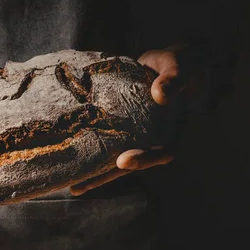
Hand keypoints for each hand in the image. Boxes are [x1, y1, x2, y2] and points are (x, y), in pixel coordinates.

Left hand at [70, 47, 190, 195]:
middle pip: (130, 163)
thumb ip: (173, 80)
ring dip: (94, 171)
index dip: (144, 159)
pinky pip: (105, 140)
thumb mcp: (178, 67)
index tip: (123, 161)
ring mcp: (134, 133)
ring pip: (114, 156)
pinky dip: (90, 149)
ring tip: (71, 184)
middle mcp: (151, 136)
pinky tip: (71, 157)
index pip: (161, 152)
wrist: (166, 63)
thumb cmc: (178, 65)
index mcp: (170, 130)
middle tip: (80, 186)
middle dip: (106, 176)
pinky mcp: (119, 125)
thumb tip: (160, 95)